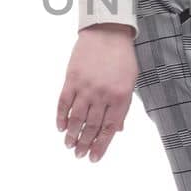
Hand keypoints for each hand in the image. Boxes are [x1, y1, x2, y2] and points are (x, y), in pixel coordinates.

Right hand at [56, 23, 137, 161]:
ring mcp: (86, 87)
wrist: (107, 33)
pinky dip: (61, 117)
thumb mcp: (130, 82)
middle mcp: (103, 95)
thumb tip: (117, 129)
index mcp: (121, 97)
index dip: (101, 145)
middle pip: (91, 126)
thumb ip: (123, 107)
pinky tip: (60, 127)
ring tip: (69, 145)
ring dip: (72, 135)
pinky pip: (64, 103)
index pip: (109, 128)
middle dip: (85, 144)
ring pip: (77, 118)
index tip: (94, 158)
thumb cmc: (122, 58)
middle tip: (79, 155)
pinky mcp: (71, 79)